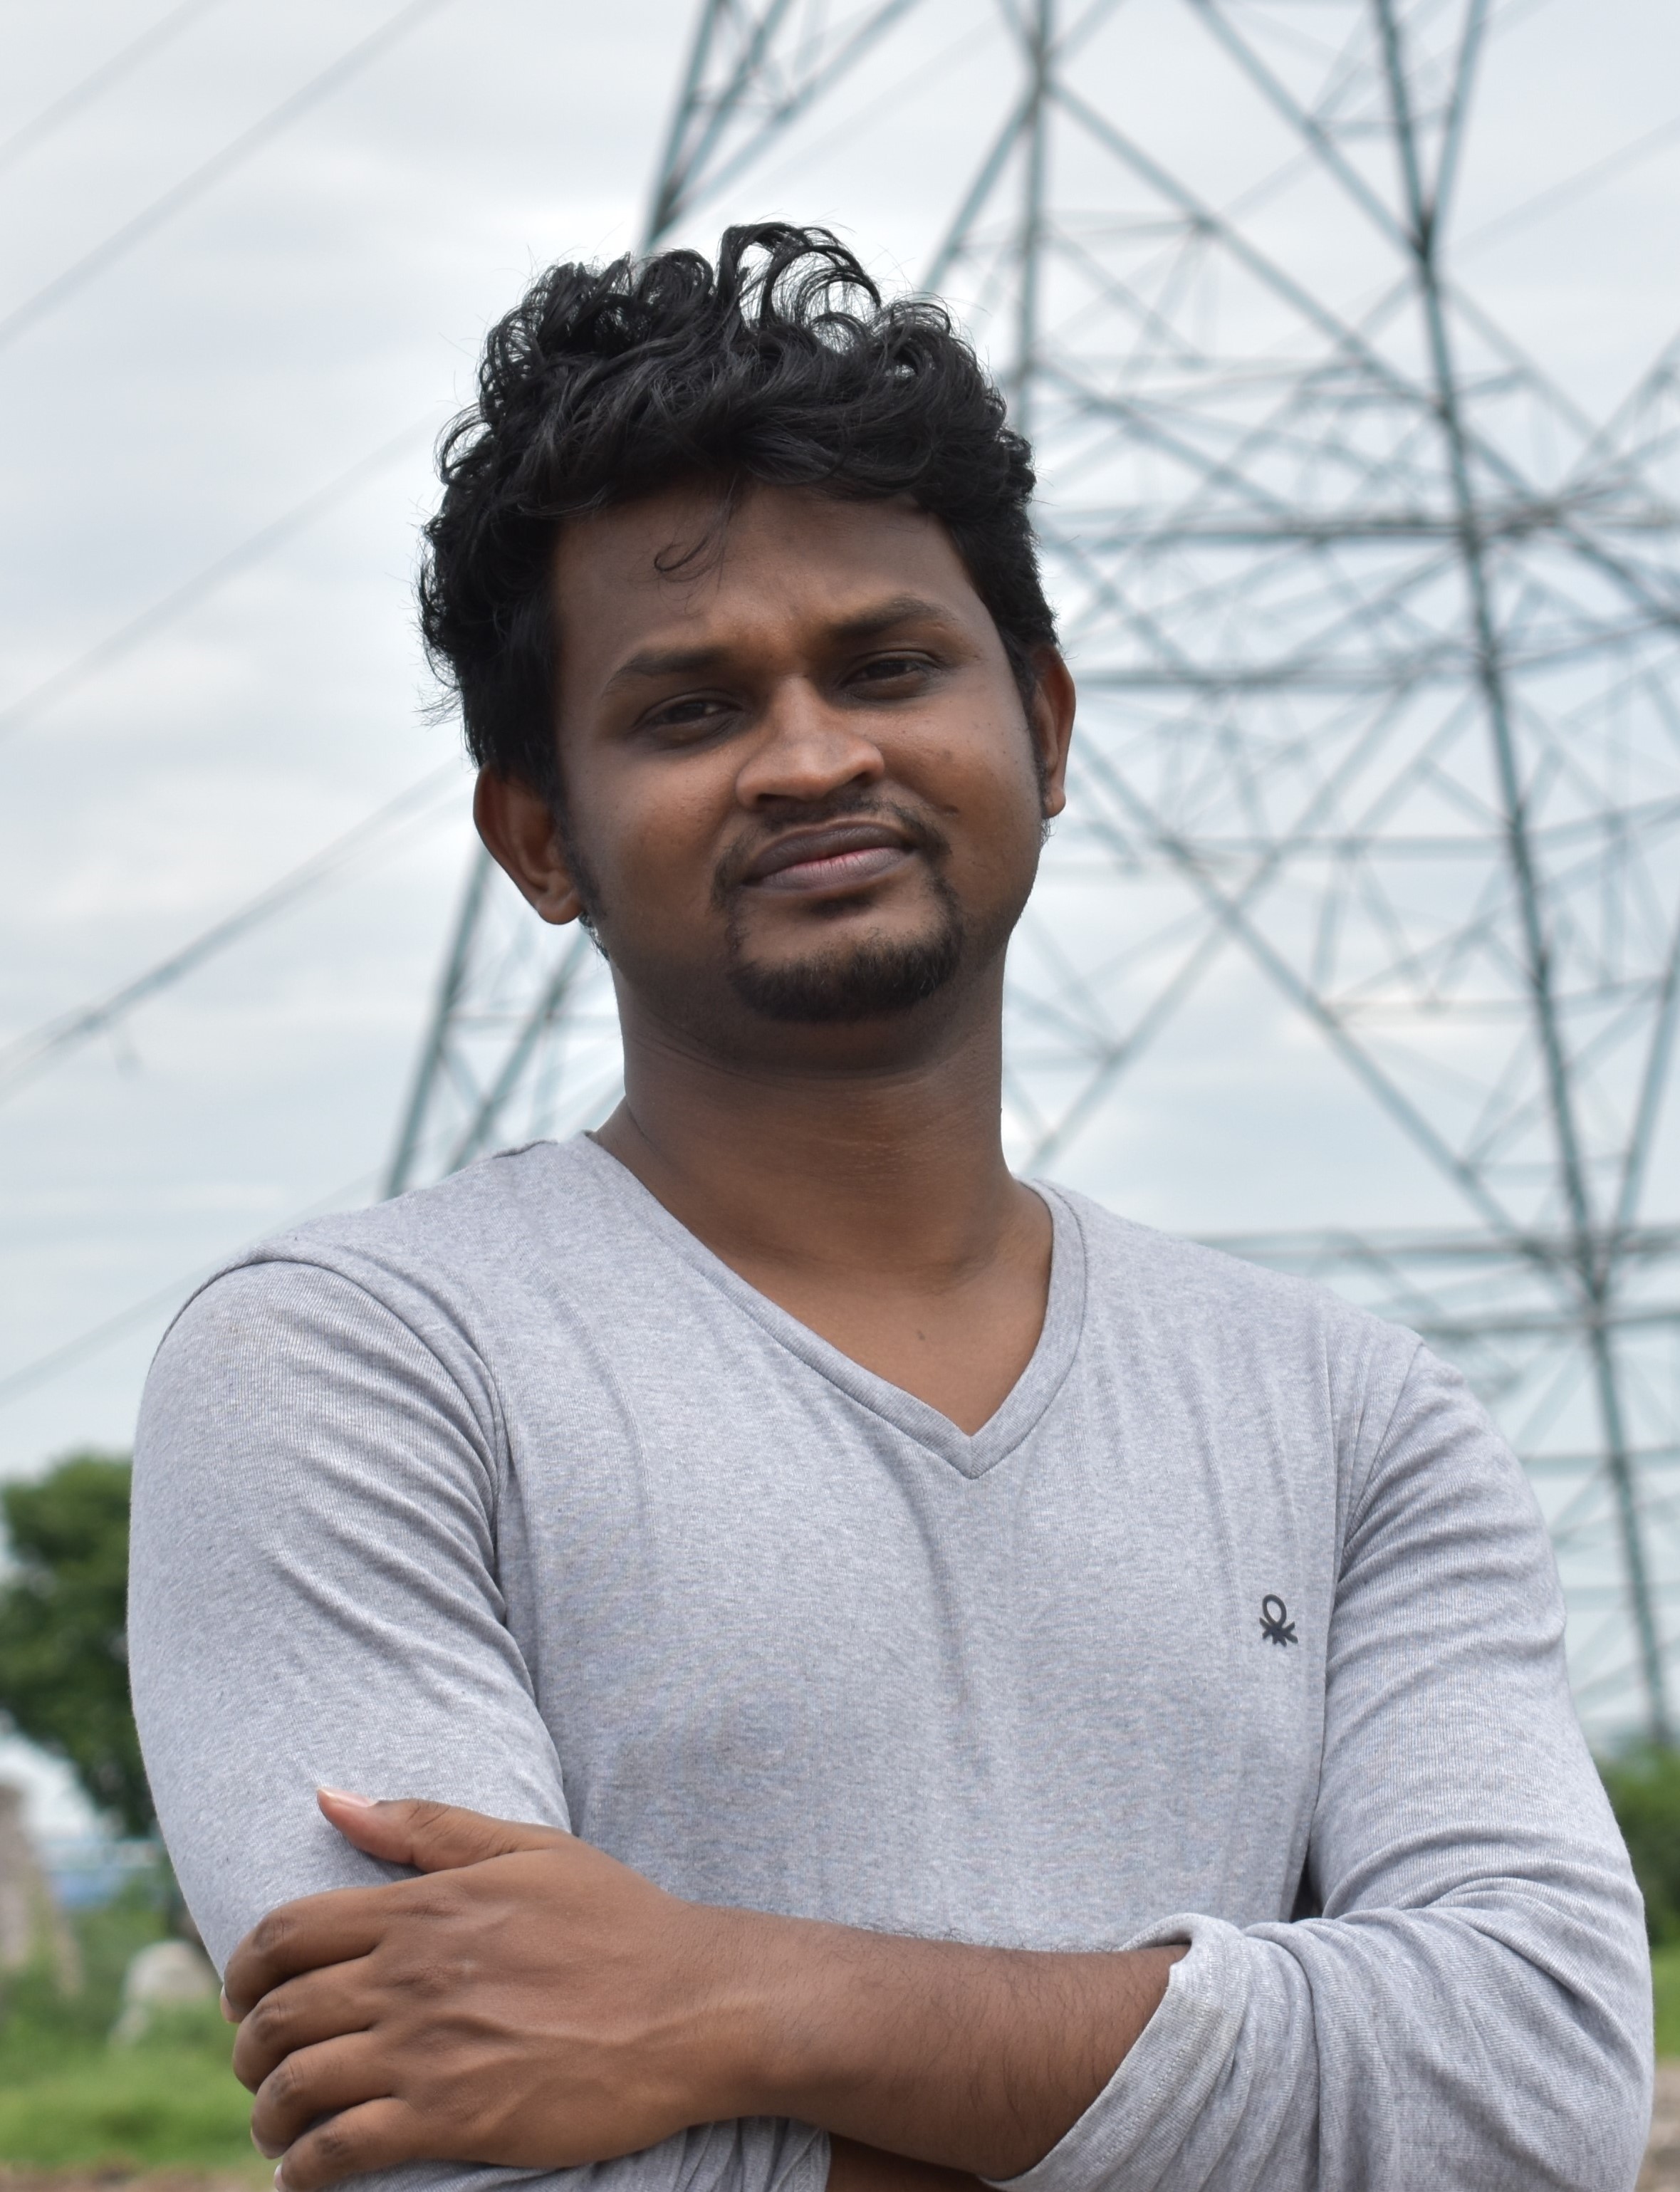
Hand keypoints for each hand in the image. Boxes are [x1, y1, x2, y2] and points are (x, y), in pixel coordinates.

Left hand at [223, 1790, 752, 2189]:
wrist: (695, 2006)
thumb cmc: (619, 1922)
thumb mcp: (529, 1849)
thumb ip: (424, 1826)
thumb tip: (329, 1797)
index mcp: (424, 1908)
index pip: (284, 1933)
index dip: (241, 1969)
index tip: (245, 1996)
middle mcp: (412, 1977)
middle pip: (276, 2015)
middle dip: (246, 2048)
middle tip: (259, 2067)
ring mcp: (430, 2051)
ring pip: (295, 2087)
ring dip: (268, 2113)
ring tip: (279, 2126)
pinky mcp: (455, 2119)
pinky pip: (340, 2151)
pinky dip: (303, 2169)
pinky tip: (307, 2172)